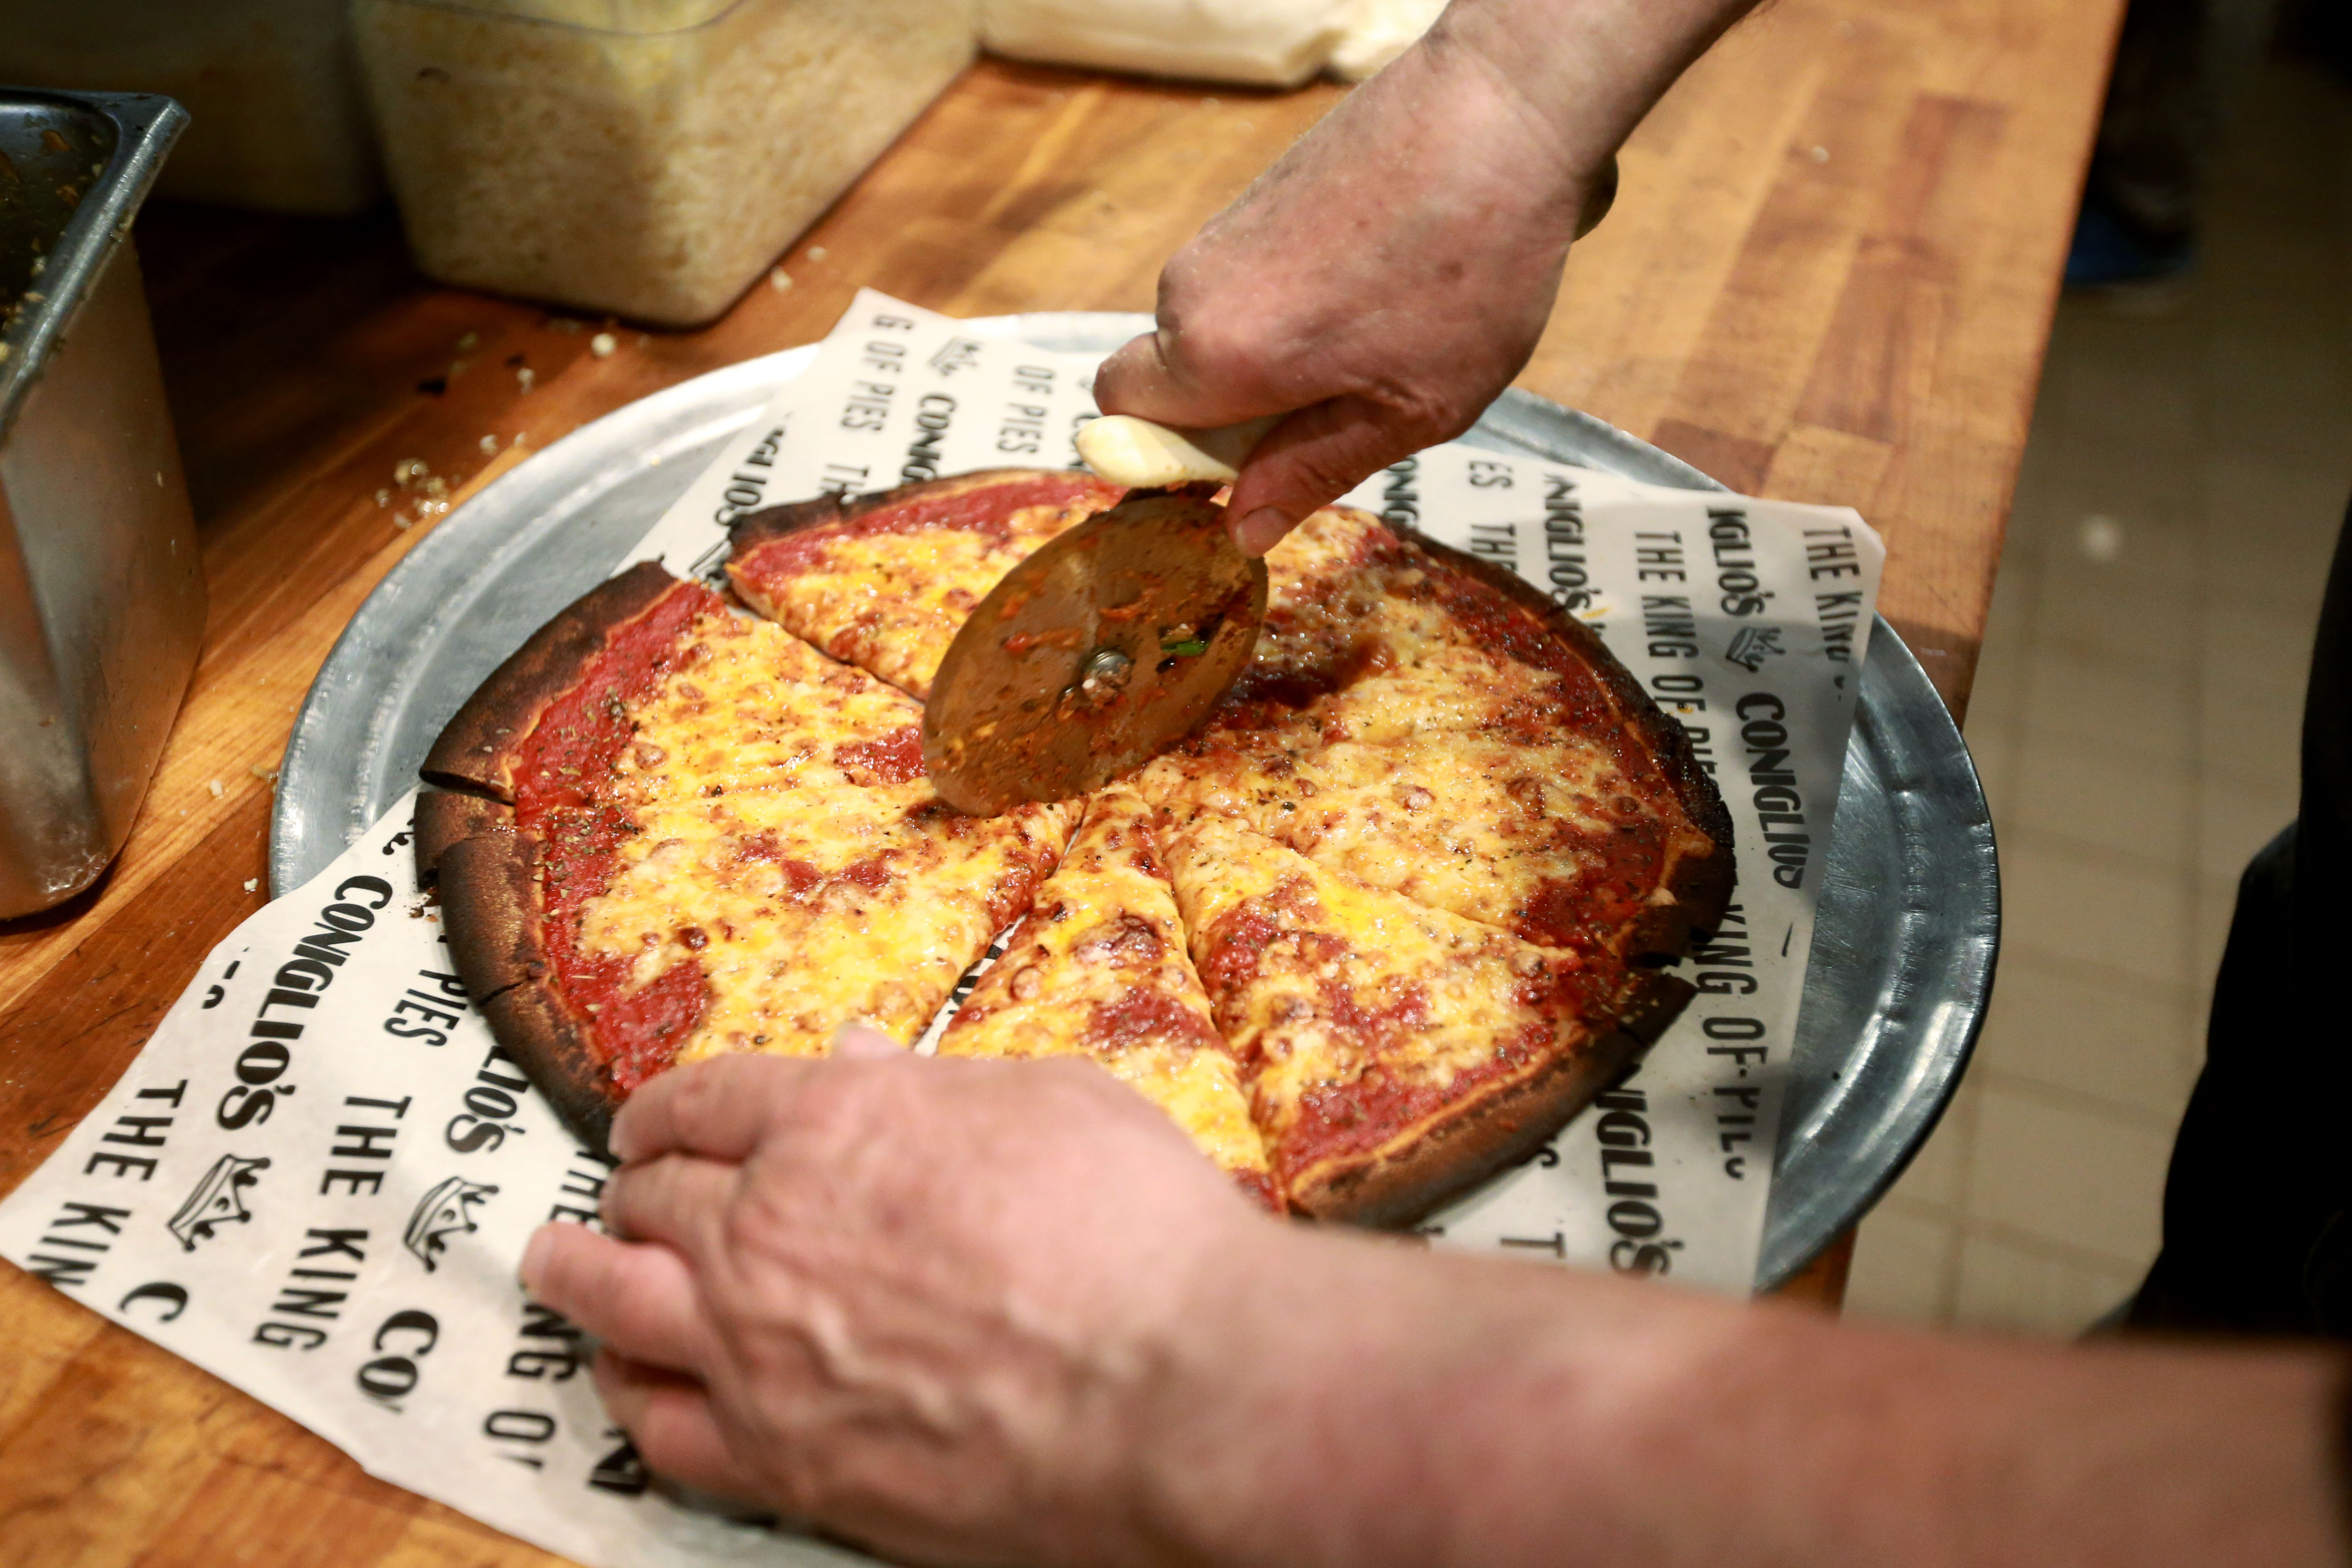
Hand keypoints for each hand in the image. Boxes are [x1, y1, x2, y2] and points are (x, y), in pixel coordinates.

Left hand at [519, 1028, 1273, 1565]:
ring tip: (558, 1267)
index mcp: (836, 1120)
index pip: (708, 1098)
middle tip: (619, 1196)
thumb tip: (859, 1060)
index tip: (647, 1122)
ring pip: (618, 1303)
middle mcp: (769, 1226)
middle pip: (651, 1197)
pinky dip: (630, 1395)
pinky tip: (624, 1382)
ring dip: (577, 1275)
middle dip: (629, 1188)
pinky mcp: (782, 1459)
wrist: (1178, 1386)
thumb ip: (937, 1084)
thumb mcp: (1050, 1100)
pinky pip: (661, 1427)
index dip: (667, 1107)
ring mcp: (761, 1349)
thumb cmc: (1137, 1228)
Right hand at [1094, 30, 1599, 555]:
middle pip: (1172, 372)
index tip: (1241, 469)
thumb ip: (1310, 472)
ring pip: (1218, 323)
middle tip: (1339, 410)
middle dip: (1233, 408)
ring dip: (1274, 354)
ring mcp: (1225, 230)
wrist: (1505, 110)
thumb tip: (1241, 530)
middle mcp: (1196, 285)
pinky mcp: (1260, 193)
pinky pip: (1251, 276)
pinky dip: (1295, 301)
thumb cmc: (1469, 271)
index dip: (1165, 455)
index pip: (1122, 417)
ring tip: (1380, 339)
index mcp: (1216, 353)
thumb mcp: (1408, 409)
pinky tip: (1381, 288)